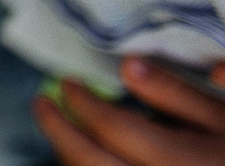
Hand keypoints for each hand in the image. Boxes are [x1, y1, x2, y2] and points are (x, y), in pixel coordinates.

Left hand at [34, 57, 224, 164]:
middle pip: (90, 162)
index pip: (113, 128)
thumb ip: (180, 96)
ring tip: (62, 129)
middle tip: (42, 103)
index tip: (68, 82)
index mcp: (182, 162)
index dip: (83, 102)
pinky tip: (88, 157)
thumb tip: (129, 68)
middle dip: (59, 131)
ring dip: (71, 156)